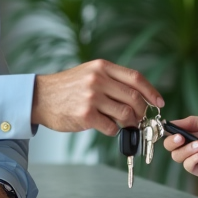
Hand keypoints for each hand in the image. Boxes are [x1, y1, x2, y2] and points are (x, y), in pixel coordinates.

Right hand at [31, 59, 162, 136]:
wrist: (39, 97)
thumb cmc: (66, 88)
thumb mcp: (89, 73)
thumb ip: (111, 80)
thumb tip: (137, 96)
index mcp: (102, 67)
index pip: (136, 78)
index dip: (151, 92)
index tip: (158, 102)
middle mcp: (98, 80)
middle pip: (134, 98)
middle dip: (141, 112)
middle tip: (139, 119)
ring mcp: (92, 97)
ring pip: (125, 114)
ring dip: (129, 123)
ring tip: (125, 125)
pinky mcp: (85, 115)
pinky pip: (110, 127)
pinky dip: (113, 130)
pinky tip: (107, 127)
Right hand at [163, 115, 197, 183]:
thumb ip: (192, 122)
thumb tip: (173, 122)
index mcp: (192, 133)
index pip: (172, 133)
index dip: (167, 131)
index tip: (167, 128)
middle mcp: (191, 146)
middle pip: (170, 147)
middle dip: (172, 142)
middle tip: (180, 138)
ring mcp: (195, 158)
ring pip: (177, 157)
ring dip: (185, 150)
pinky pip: (188, 166)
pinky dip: (192, 159)